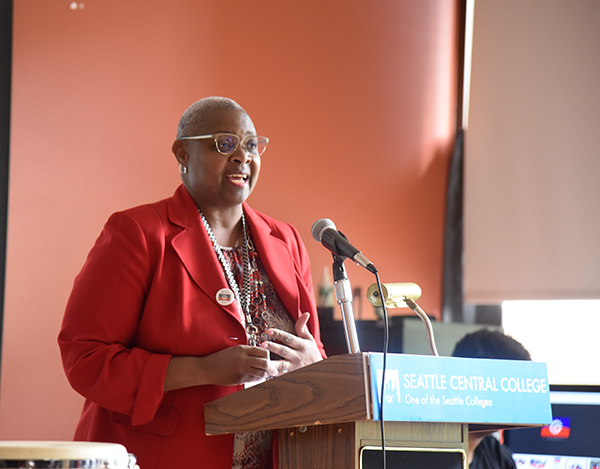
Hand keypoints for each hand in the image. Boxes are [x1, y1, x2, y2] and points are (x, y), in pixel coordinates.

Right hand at [164, 345, 278, 390]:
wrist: (207, 369)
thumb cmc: (220, 359)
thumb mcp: (234, 351)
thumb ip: (247, 352)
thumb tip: (260, 356)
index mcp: (243, 349)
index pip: (262, 351)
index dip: (268, 356)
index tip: (269, 359)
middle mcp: (243, 359)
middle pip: (264, 362)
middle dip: (271, 367)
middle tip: (275, 369)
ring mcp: (241, 369)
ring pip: (261, 372)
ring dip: (266, 374)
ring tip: (268, 374)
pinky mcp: (239, 379)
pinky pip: (253, 379)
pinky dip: (258, 379)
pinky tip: (258, 378)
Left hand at [260, 312, 322, 374]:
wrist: (319, 370)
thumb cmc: (311, 352)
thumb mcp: (309, 339)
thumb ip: (303, 327)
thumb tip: (305, 313)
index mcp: (301, 345)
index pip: (289, 338)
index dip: (279, 334)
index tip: (268, 330)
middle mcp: (297, 356)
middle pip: (283, 351)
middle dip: (272, 347)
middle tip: (262, 344)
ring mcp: (293, 366)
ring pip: (281, 365)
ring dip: (271, 362)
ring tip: (261, 360)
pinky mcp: (289, 374)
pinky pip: (279, 374)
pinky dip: (271, 373)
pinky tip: (262, 371)